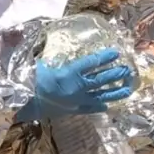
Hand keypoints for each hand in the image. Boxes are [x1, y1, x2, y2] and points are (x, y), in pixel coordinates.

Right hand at [15, 48, 134, 121]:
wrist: (25, 105)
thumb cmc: (30, 82)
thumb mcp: (38, 64)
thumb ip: (45, 55)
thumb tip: (41, 43)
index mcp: (69, 73)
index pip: (91, 63)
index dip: (104, 57)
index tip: (115, 52)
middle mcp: (77, 87)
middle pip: (101, 80)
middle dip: (115, 74)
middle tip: (127, 70)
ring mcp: (77, 100)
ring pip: (100, 95)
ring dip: (114, 92)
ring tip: (128, 89)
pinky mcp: (73, 110)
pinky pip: (89, 108)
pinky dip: (98, 107)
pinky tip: (106, 106)